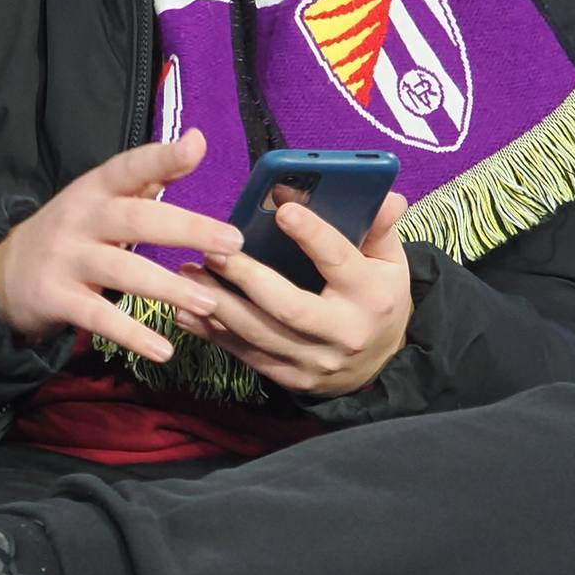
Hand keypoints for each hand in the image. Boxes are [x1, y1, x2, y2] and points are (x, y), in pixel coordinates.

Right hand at [0, 130, 245, 364]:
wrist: (2, 272)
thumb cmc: (69, 233)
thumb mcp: (99, 199)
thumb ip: (147, 177)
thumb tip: (195, 141)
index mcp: (93, 191)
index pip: (127, 167)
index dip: (160, 157)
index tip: (195, 147)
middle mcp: (79, 219)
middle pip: (134, 220)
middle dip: (185, 229)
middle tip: (231, 243)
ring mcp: (65, 259)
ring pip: (120, 270)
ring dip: (167, 286)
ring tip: (209, 302)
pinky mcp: (55, 298)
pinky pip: (98, 317)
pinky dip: (131, 334)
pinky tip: (163, 349)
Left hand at [175, 192, 413, 396]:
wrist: (381, 363)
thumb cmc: (376, 297)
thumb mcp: (389, 261)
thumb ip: (379, 227)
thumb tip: (384, 196)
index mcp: (371, 295)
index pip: (339, 261)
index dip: (312, 235)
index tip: (282, 210)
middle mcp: (343, 332)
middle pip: (290, 306)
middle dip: (247, 277)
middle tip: (214, 251)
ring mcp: (315, 361)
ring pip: (259, 334)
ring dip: (219, 304)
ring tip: (189, 273)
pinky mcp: (291, 378)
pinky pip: (246, 355)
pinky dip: (213, 334)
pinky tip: (186, 311)